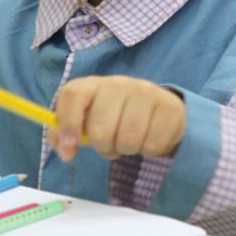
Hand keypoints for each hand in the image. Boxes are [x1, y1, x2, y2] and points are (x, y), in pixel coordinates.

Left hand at [50, 76, 185, 161]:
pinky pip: (152, 144)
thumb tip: (66, 152)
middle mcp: (118, 83)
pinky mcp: (169, 106)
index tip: (70, 146)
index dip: (68, 122)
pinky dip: (148, 150)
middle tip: (110, 145)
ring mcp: (146, 91)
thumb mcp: (88, 123)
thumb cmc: (114, 119)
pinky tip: (149, 138)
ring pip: (128, 138)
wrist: (158, 113)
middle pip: (100, 128)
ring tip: (129, 142)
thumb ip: (66, 136)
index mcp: (93, 85)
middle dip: (103, 147)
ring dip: (126, 150)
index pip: (73, 94)